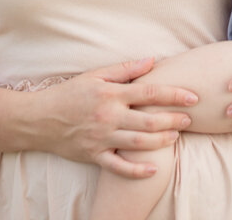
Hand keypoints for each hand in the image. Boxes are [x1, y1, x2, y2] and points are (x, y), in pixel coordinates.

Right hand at [33, 57, 197, 177]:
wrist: (38, 119)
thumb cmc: (69, 93)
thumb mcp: (95, 76)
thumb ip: (125, 69)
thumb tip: (153, 60)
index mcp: (111, 94)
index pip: (150, 93)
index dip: (174, 95)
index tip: (192, 97)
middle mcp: (108, 117)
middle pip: (149, 120)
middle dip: (173, 120)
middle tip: (190, 119)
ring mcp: (101, 138)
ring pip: (138, 142)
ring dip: (161, 140)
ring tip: (176, 136)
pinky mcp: (93, 155)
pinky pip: (118, 166)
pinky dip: (136, 170)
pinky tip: (153, 169)